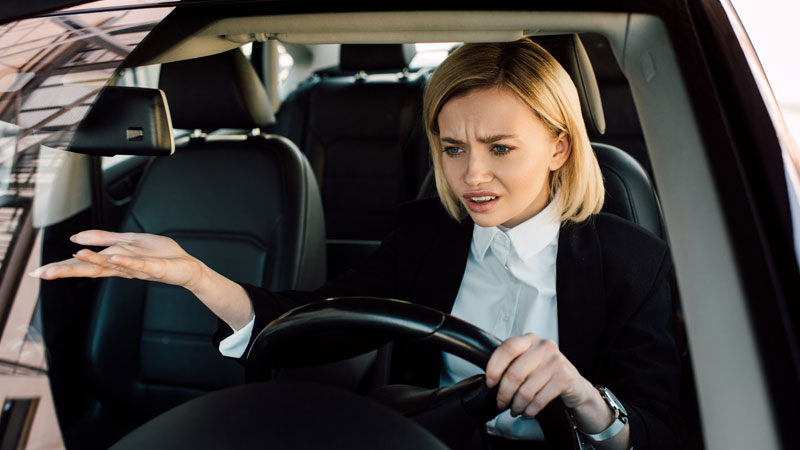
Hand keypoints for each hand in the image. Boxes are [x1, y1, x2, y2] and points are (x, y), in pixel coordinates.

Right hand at [30, 230, 203, 289]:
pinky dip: (126, 262)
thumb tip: (75, 238)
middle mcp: (121, 268)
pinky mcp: (154, 268)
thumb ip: (103, 238)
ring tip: (75, 255)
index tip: (38, 273)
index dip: (62, 267)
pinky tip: (114, 258)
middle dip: (68, 271)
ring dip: (94, 261)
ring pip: (112, 266)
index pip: (84, 265)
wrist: (186, 266)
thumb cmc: (159, 254)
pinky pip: (138, 265)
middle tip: (43, 274)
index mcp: (113, 261)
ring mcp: (137, 269)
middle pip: (91, 269)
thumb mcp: (128, 241)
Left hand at [485, 333, 594, 417]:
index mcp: (530, 339)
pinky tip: (527, 412)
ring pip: (526, 390)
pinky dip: (530, 410)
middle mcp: (543, 346)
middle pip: (515, 373)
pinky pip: (540, 400)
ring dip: (517, 405)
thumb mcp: (528, 361)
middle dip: (504, 393)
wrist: (575, 385)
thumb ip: (512, 363)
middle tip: (501, 403)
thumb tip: (490, 380)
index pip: (507, 349)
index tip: (490, 383)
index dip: (494, 368)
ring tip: (514, 410)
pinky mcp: (565, 378)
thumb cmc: (546, 373)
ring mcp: (556, 361)